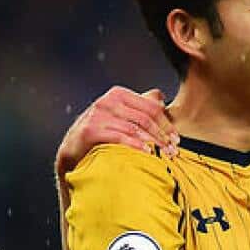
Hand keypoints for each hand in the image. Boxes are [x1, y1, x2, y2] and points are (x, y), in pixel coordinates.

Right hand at [55, 87, 176, 177]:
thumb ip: (140, 105)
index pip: (151, 107)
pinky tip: (146, 153)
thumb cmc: (102, 133)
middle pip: (145, 118)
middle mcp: (108, 101)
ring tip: (163, 154)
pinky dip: (136, 145)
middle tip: (173, 150)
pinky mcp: (91, 130)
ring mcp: (98, 115)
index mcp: (119, 94)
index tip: (176, 139)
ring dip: (153, 142)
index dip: (166, 123)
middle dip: (162, 135)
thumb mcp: (121, 115)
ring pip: (135, 128)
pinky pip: (119, 136)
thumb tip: (160, 96)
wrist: (73, 150)